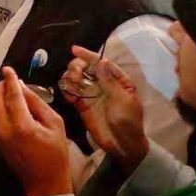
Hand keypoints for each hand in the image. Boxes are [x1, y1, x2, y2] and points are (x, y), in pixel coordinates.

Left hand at [0, 67, 71, 195]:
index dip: (9, 79)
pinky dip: (0, 108)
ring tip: (12, 91)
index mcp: (21, 125)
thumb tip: (22, 86)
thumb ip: (36, 103)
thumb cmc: (56, 154)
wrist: (45, 183)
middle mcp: (4, 129)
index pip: (11, 95)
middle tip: (10, 80)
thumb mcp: (55, 124)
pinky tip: (12, 107)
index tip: (8, 68)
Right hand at [62, 46, 147, 173]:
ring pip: (75, 78)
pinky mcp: (81, 105)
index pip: (101, 62)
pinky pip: (70, 92)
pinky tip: (69, 95)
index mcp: (117, 80)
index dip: (88, 55)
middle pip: (84, 67)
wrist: (122, 146)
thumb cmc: (129, 122)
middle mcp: (102, 84)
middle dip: (77, 67)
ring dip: (70, 77)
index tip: (74, 49)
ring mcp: (91, 94)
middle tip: (75, 75)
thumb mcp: (123, 100)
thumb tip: (101, 61)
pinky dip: (66, 90)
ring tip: (72, 85)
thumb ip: (110, 81)